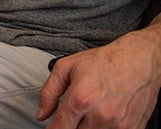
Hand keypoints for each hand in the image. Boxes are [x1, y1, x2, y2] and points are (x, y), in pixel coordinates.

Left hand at [37, 29, 160, 128]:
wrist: (139, 59)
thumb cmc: (104, 61)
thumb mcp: (66, 67)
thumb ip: (48, 92)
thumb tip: (41, 115)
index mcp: (80, 99)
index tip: (52, 127)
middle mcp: (100, 115)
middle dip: (71, 126)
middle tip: (73, 115)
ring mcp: (118, 124)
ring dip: (87, 128)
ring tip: (89, 113)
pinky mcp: (133, 128)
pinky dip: (105, 128)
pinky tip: (104, 116)